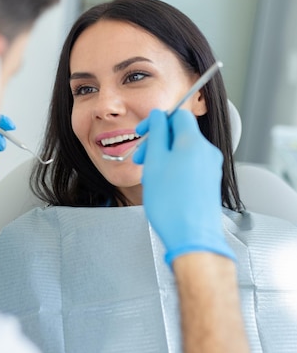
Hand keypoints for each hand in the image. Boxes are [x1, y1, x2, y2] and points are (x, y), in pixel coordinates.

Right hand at [132, 109, 234, 265]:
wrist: (192, 237)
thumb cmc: (172, 205)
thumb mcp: (155, 162)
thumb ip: (156, 134)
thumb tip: (158, 117)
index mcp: (194, 142)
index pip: (178, 115)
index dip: (158, 120)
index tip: (144, 131)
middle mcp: (207, 152)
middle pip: (181, 134)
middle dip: (158, 142)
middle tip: (141, 158)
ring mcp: (211, 168)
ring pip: (184, 151)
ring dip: (165, 157)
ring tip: (151, 177)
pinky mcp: (210, 182)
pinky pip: (190, 166)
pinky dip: (175, 169)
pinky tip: (163, 187)